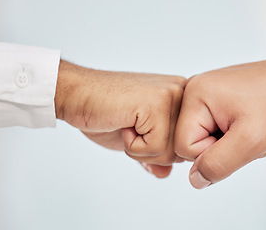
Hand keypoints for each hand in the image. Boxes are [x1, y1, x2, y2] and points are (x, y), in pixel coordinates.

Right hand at [55, 60, 185, 177]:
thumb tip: (165, 173)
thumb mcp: (136, 138)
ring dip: (140, 149)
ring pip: (170, 153)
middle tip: (129, 126)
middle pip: (181, 152)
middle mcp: (184, 93)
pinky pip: (155, 148)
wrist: (77, 94)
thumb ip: (155, 154)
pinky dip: (133, 146)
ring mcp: (172, 96)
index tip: (137, 127)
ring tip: (126, 123)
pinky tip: (123, 123)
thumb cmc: (104, 111)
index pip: (187, 146)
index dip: (158, 150)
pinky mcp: (157, 104)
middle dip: (151, 152)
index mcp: (183, 98)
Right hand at [174, 52, 265, 187]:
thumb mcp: (251, 141)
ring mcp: (203, 92)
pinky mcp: (213, 97)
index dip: (212, 153)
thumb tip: (195, 180)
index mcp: (195, 93)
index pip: (183, 146)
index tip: (239, 137)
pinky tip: (244, 121)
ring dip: (223, 140)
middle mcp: (193, 88)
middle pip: (188, 141)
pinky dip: (227, 132)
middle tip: (244, 131)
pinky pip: (209, 127)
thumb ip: (218, 164)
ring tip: (245, 125)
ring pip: (200, 136)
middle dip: (216, 147)